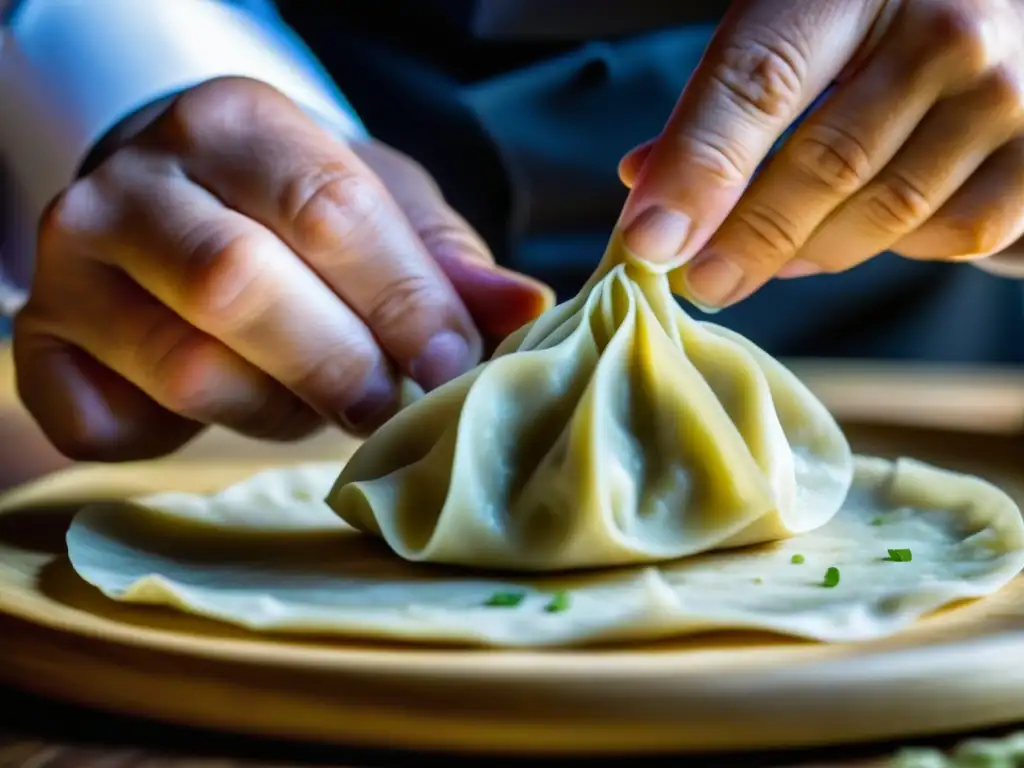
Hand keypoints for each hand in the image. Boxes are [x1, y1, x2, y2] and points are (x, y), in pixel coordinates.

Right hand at [14, 78, 551, 460]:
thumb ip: (444, 258)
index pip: (328, 212)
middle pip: (240, 285)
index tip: (453, 366)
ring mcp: (70, 265)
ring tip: (317, 400)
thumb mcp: (382, 206)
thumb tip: (523, 308)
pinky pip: (114, 428)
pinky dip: (182, 441)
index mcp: (234, 124)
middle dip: (340, 365)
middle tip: (391, 406)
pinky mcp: (39, 346)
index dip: (404, 303)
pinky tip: (226, 406)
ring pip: (188, 369)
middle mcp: (134, 182)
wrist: (178, 206)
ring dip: (278, 408)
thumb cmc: (294, 209)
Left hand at [618, 0, 1023, 307]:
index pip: (760, 79)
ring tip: (761, 261)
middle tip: (698, 284)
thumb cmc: (881, 24)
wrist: (1008, 16)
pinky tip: (853, 232)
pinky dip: (892, 248)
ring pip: (883, 211)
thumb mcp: (796, 27)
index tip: (650, 241)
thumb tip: (647, 186)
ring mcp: (1006, 92)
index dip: (698, 169)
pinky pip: (951, 234)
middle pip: (824, 162)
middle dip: (745, 239)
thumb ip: (725, 102)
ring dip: (806, 252)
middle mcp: (946, 24)